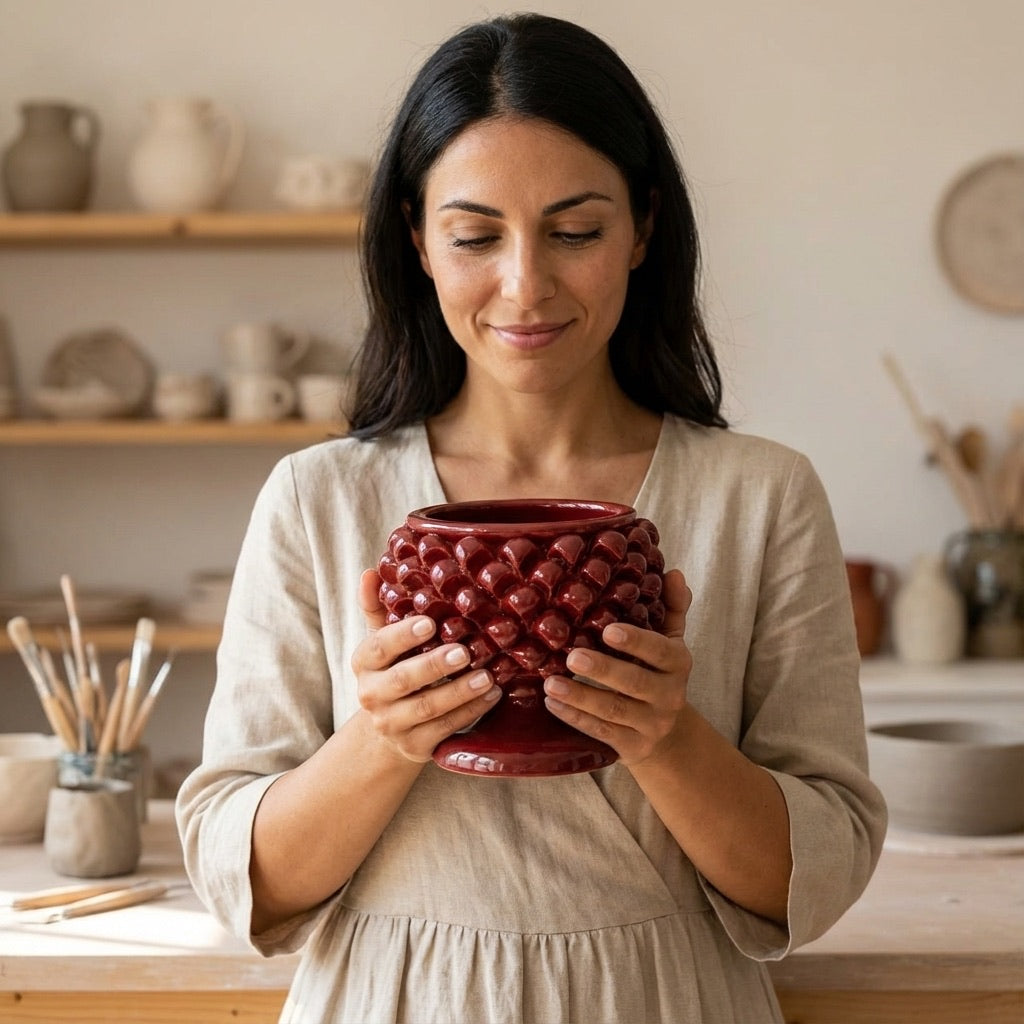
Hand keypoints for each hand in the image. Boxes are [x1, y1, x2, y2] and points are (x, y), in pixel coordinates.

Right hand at [352, 569, 501, 762]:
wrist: (387, 731)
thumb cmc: (393, 670)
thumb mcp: (382, 641)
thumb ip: (378, 608)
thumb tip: (371, 572)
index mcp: (364, 663)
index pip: (377, 647)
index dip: (402, 636)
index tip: (429, 623)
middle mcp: (372, 695)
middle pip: (402, 681)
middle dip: (434, 666)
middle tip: (463, 652)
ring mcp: (392, 724)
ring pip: (427, 708)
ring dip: (460, 692)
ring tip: (488, 676)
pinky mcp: (415, 747)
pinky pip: (445, 729)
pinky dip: (470, 712)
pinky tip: (492, 694)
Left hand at [542, 569, 692, 765]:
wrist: (669, 736)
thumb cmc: (658, 674)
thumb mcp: (670, 642)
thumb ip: (671, 608)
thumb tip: (674, 573)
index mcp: (677, 663)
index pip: (660, 651)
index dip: (636, 641)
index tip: (607, 630)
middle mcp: (670, 695)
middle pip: (635, 683)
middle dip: (603, 670)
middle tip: (572, 656)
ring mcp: (651, 724)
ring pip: (614, 711)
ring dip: (581, 697)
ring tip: (551, 683)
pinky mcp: (632, 747)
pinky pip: (602, 733)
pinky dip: (576, 719)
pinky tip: (553, 704)